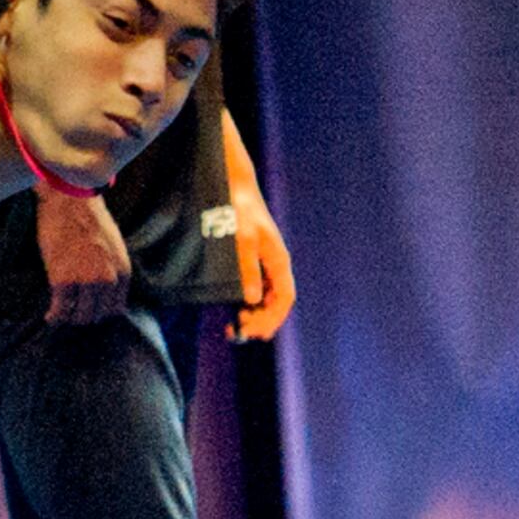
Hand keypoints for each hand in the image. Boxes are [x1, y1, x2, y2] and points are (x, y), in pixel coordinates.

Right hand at [35, 189, 133, 326]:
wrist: (69, 200)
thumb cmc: (89, 216)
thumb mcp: (113, 245)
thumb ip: (112, 267)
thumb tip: (104, 286)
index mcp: (122, 271)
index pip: (115, 308)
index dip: (100, 311)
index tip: (88, 310)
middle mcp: (108, 280)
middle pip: (98, 315)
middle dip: (84, 317)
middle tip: (71, 314)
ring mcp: (86, 282)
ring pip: (80, 316)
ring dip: (69, 319)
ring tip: (60, 316)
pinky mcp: (63, 281)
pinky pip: (61, 310)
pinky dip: (54, 317)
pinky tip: (50, 317)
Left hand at [224, 151, 295, 341]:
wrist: (233, 186)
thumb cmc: (239, 210)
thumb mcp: (242, 239)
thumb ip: (247, 269)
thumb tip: (251, 300)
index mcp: (278, 260)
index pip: (285, 298)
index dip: (273, 318)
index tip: (255, 332)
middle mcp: (274, 264)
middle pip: (276, 301)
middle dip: (262, 320)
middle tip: (240, 332)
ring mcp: (264, 261)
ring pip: (265, 296)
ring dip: (255, 313)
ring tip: (236, 325)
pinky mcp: (252, 258)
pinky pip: (255, 287)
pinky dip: (247, 301)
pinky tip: (234, 308)